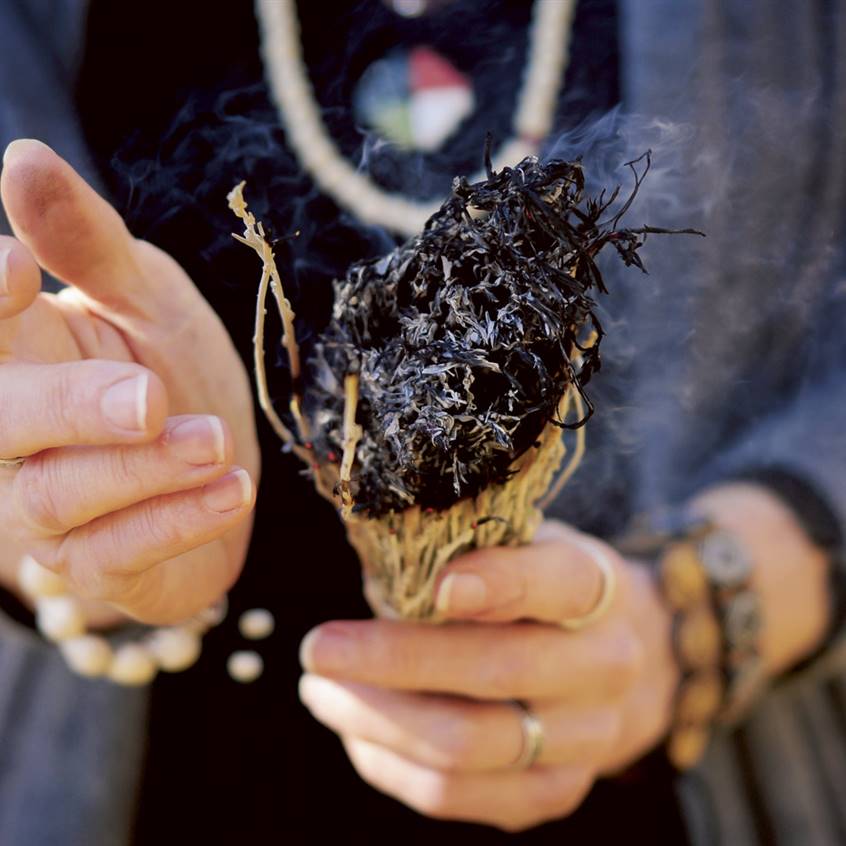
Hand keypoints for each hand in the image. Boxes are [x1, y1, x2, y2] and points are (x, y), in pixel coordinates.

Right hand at [0, 139, 258, 623]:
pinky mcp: (97, 567)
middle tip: (150, 395)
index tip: (16, 267)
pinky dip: (176, 522)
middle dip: (73, 407)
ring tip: (216, 443)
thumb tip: (23, 157)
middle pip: (2, 418)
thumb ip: (91, 245)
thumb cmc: (176, 374)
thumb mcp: (149, 301)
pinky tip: (231, 491)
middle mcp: (17, 434)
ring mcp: (48, 511)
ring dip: (143, 470)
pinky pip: (118, 554)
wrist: (221, 470)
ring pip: (58, 495)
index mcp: (23, 352)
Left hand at [298, 521, 677, 830]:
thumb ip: (468, 550)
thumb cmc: (548, 592)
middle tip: (319, 649)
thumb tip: (377, 567)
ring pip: (466, 745)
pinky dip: (392, 764)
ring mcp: (585, 738)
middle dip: (394, 661)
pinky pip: (457, 795)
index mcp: (598, 588)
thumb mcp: (528, 545)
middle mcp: (603, 666)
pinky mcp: (555, 791)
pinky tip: (358, 731)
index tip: (436, 586)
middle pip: (496, 671)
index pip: (558, 583)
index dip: (500, 583)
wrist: (628, 661)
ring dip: (377, 720)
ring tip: (321, 692)